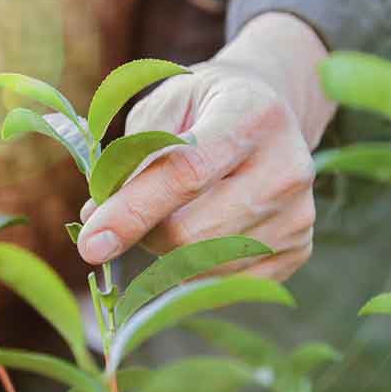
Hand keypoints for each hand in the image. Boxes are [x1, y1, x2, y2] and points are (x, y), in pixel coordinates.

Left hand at [77, 13, 335, 281]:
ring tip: (166, 217)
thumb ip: (129, 158)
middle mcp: (287, 166)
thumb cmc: (203, 107)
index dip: (133, 212)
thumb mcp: (162, 107)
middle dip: (142, 234)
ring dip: (165, 254)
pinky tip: (194, 237)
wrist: (270, 110)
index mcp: (251, 115)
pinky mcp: (299, 249)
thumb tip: (94, 219)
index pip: (186, 174)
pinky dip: (193, 271)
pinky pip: (226, 284)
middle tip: (125, 217)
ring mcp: (299, 214)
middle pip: (192, 233)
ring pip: (205, 266)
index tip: (91, 243)